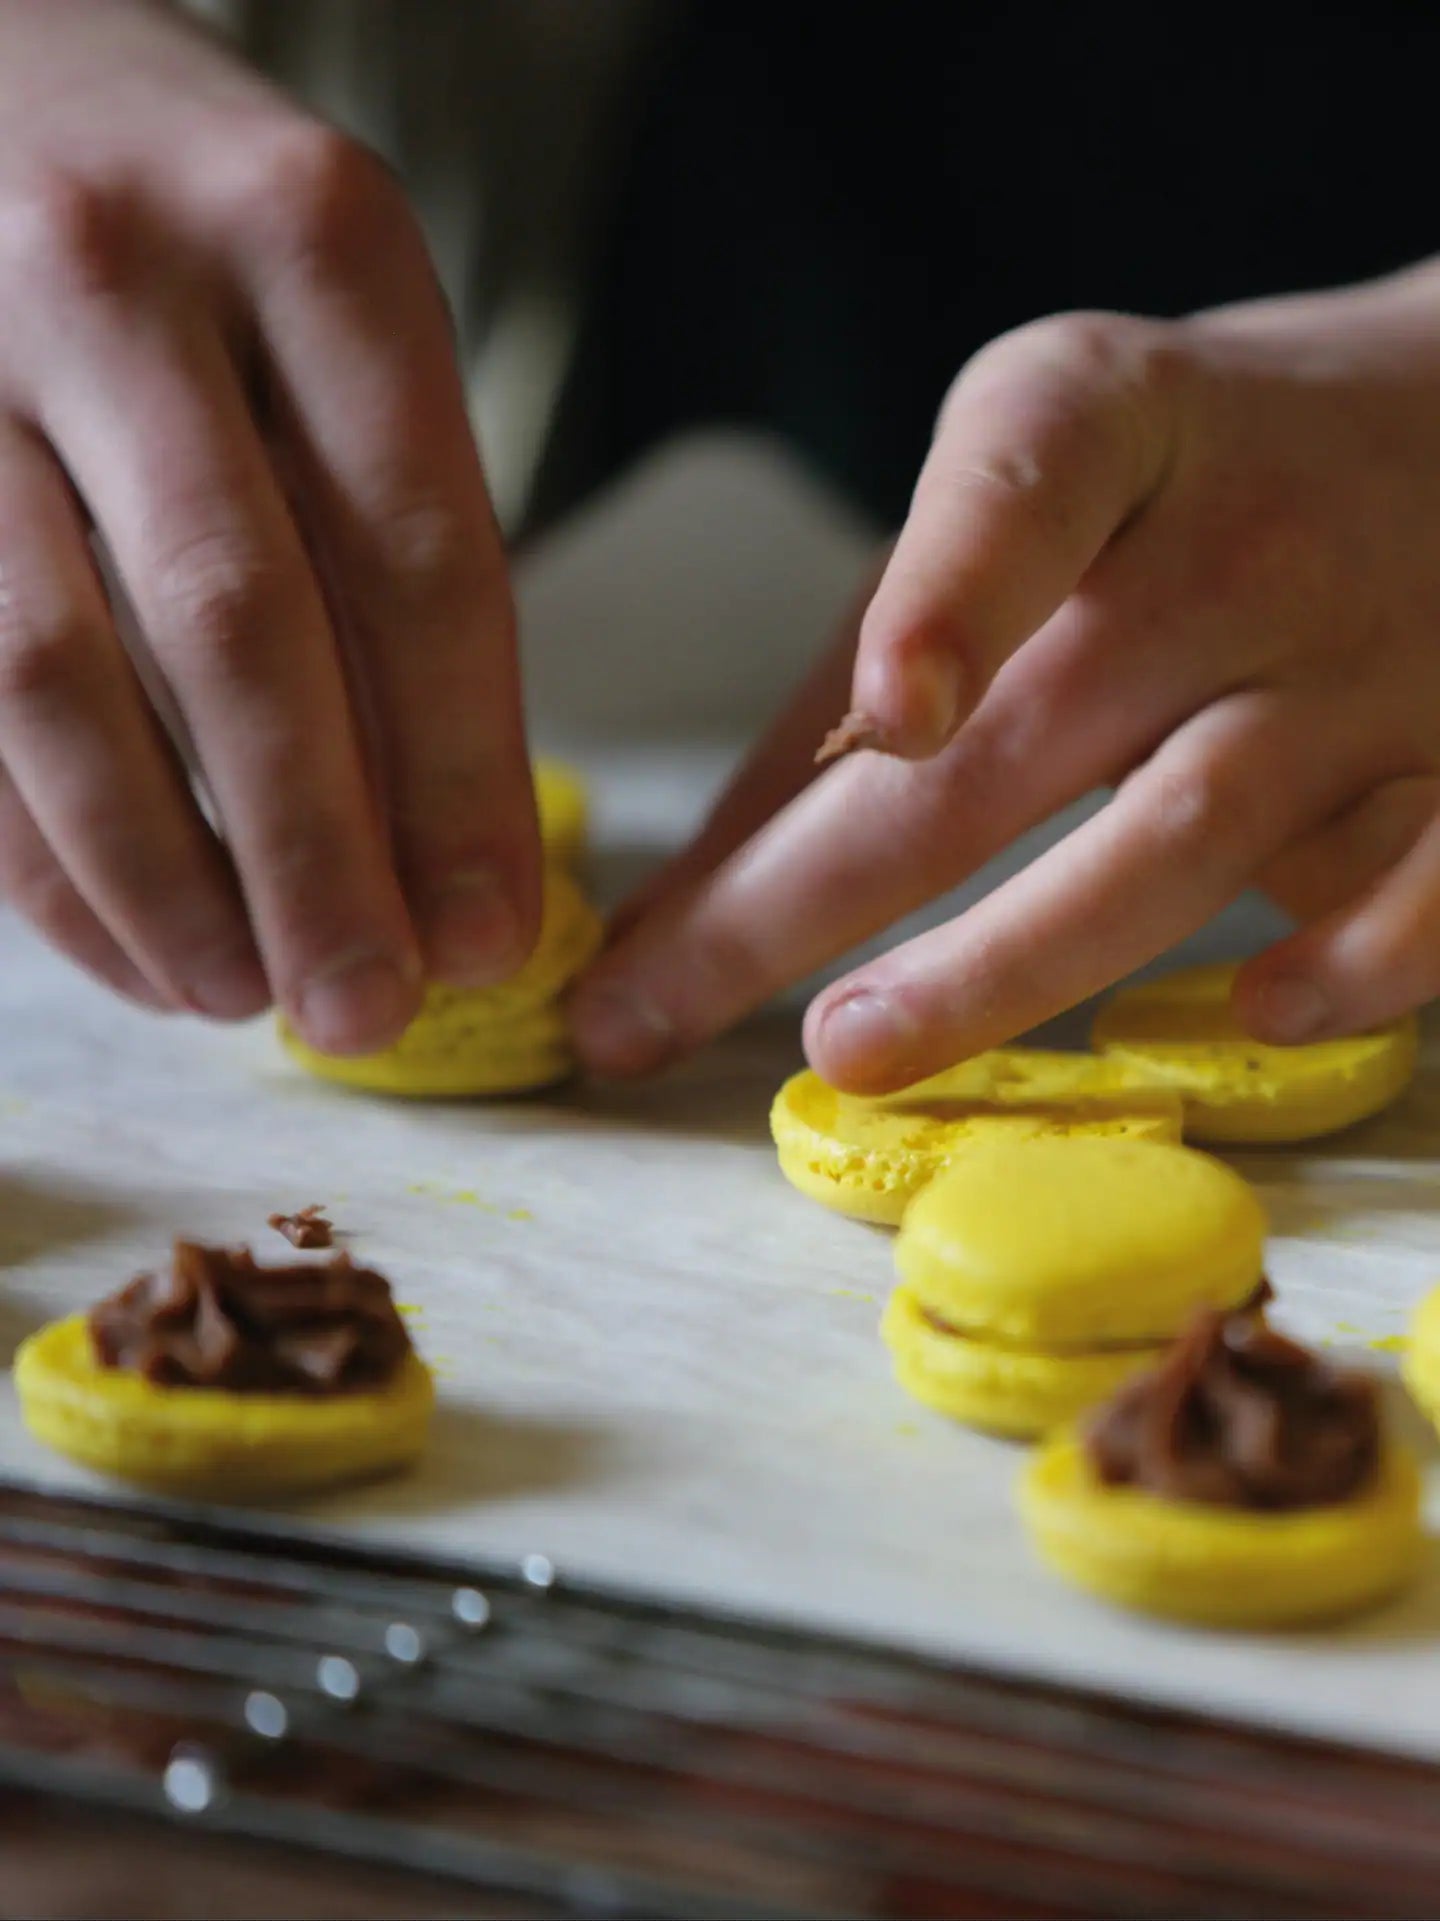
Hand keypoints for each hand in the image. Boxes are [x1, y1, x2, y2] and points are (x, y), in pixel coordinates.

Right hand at [0, 0, 535, 1049]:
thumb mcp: (343, 324)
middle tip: (371, 1012)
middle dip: (314, 858)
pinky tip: (124, 944)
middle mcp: (118, 280)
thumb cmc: (205, 236)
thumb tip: (445, 836)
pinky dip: (42, 854)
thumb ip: (391, 546)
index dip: (461, 777)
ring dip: (157, 877)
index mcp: (305, 243)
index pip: (419, 557)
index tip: (494, 932)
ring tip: (243, 996)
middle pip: (237, 632)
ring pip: (54, 680)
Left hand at [573, 266, 1439, 1087]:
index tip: (889, 710)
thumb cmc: (1184, 485)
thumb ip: (853, 676)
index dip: (955, 594)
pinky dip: (1353, 956)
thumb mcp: (1018, 500)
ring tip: (852, 1049)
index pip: (1028, 482)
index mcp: (1110, 425)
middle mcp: (1239, 540)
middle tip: (673, 1000)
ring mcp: (1369, 660)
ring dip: (1011, 958)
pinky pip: (1424, 877)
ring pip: (1181, 830)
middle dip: (829, 882)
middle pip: (1026, 731)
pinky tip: (1259, 1016)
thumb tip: (676, 906)